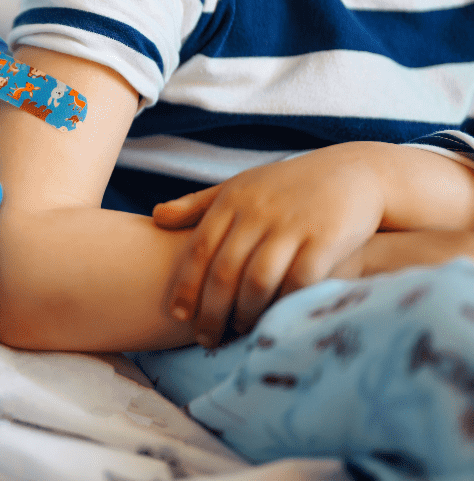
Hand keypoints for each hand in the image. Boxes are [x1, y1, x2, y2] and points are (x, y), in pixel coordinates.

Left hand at [154, 144, 385, 346]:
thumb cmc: (287, 186)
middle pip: (225, 270)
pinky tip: (277, 319)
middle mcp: (258, 212)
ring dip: (245, 312)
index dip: (186, 285)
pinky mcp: (326, 238)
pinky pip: (299, 281)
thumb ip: (198, 204)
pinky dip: (284, 304)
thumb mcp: (240, 186)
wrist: (353, 172)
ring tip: (238, 332)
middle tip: (205, 338)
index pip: (199, 249)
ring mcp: (292, 225)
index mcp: (233, 200)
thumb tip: (156, 218)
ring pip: (257, 280)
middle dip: (211, 310)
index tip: (178, 315)